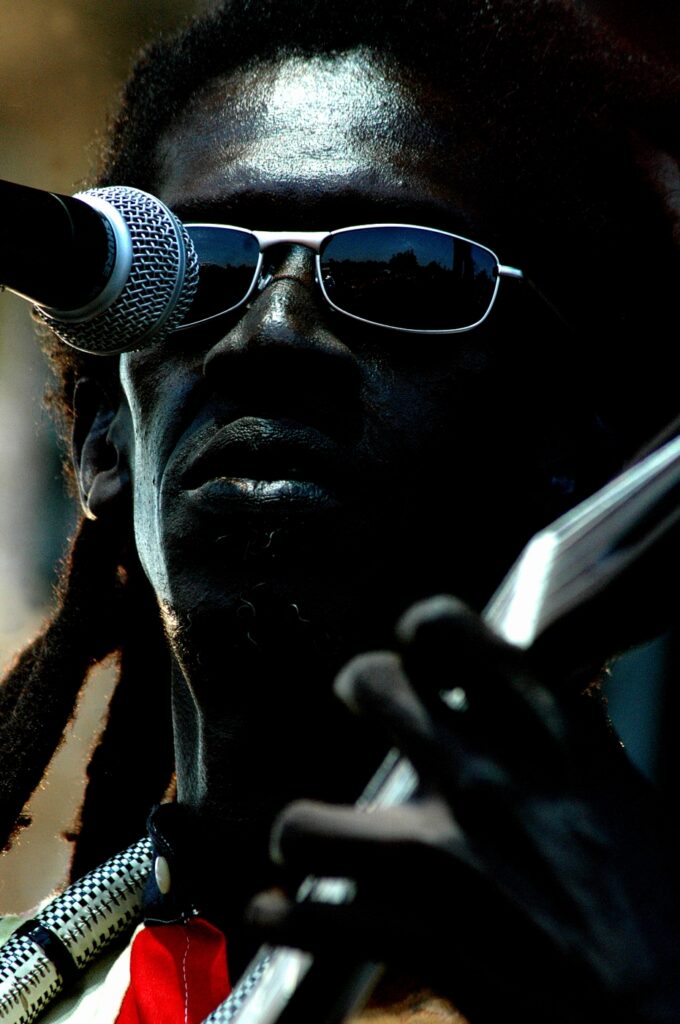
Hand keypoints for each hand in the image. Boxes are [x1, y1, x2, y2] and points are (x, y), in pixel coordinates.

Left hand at [248, 596, 679, 1022]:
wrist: (661, 1018)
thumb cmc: (649, 909)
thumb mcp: (617, 797)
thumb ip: (557, 746)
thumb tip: (513, 705)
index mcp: (547, 735)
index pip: (451, 628)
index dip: (422, 632)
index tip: (420, 653)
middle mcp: (487, 775)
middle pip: (372, 683)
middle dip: (361, 689)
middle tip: (364, 705)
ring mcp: (444, 856)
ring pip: (307, 819)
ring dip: (304, 836)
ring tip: (312, 844)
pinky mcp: (417, 937)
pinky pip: (303, 918)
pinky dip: (282, 919)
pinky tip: (281, 915)